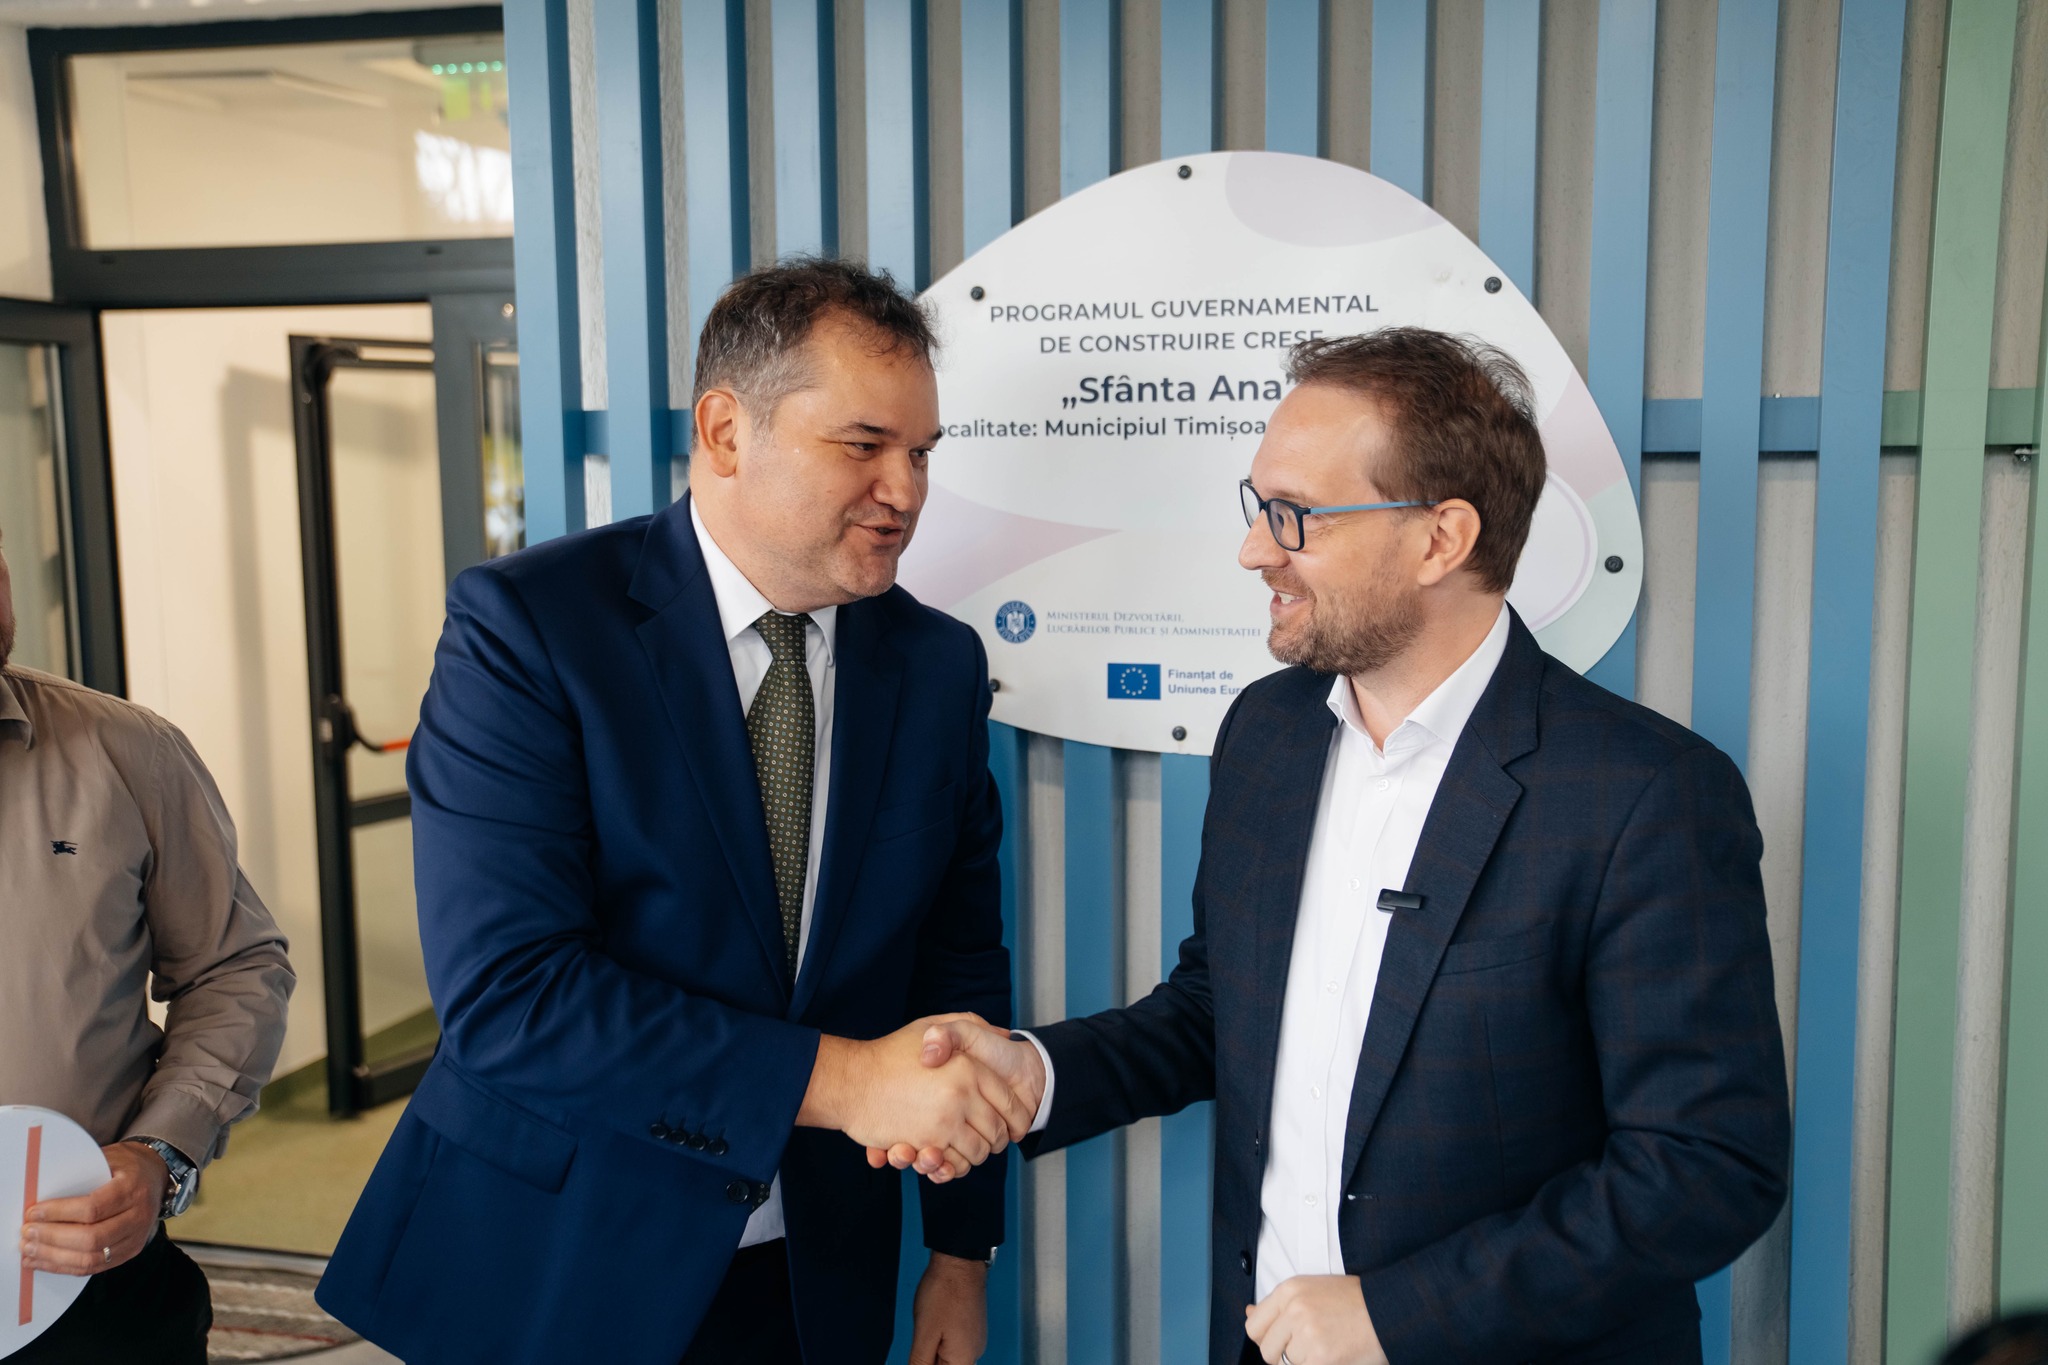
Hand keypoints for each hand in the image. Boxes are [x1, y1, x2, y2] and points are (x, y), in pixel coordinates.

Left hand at [19, 1142, 168, 1275]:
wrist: (156, 1175)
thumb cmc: (126, 1165)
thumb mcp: (107, 1158)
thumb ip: (80, 1174)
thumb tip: (41, 1193)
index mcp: (132, 1189)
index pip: (93, 1208)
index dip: (59, 1213)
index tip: (33, 1213)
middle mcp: (139, 1215)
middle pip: (92, 1238)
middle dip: (53, 1238)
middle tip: (27, 1234)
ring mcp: (137, 1237)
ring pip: (92, 1258)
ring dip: (56, 1257)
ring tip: (30, 1252)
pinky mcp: (130, 1251)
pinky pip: (95, 1267)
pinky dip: (66, 1267)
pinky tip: (45, 1262)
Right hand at [799, 1016, 1035, 1180]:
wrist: (849, 1079)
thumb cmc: (889, 1053)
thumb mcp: (931, 1025)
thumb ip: (968, 1026)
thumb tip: (1003, 1034)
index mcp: (969, 1068)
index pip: (1008, 1102)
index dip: (1015, 1116)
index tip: (1013, 1124)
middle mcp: (961, 1094)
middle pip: (997, 1131)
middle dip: (995, 1140)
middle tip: (988, 1138)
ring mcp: (944, 1122)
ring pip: (978, 1153)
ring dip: (974, 1155)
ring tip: (963, 1146)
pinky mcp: (925, 1143)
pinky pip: (954, 1166)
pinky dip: (953, 1167)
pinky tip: (944, 1155)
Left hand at [908, 1252, 987, 1363]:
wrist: (960, 1261)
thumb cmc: (944, 1293)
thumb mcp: (924, 1334)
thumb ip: (920, 1363)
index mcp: (963, 1359)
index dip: (925, 1363)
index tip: (921, 1349)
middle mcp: (974, 1353)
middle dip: (928, 1358)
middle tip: (923, 1336)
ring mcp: (974, 1339)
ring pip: (948, 1357)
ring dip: (933, 1350)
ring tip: (929, 1325)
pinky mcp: (971, 1327)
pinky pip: (953, 1344)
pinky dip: (940, 1339)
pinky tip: (934, 1323)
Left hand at [1245, 1275, 1383, 1364]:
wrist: (1387, 1309)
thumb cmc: (1353, 1301)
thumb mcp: (1311, 1291)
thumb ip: (1279, 1305)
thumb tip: (1248, 1312)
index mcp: (1289, 1290)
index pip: (1253, 1326)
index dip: (1266, 1339)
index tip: (1281, 1342)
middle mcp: (1294, 1309)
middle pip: (1267, 1351)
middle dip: (1284, 1357)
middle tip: (1309, 1349)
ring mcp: (1308, 1333)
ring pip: (1288, 1364)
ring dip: (1306, 1362)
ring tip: (1328, 1347)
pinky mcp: (1321, 1356)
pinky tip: (1333, 1357)